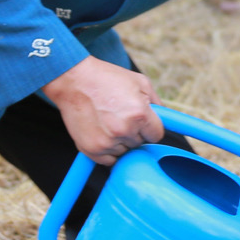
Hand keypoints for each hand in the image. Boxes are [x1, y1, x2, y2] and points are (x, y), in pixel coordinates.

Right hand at [41, 57, 161, 164]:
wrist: (74, 80)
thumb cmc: (107, 78)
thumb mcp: (140, 82)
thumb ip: (157, 103)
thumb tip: (166, 119)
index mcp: (139, 115)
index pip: (156, 135)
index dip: (150, 127)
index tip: (142, 121)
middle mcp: (124, 131)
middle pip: (140, 143)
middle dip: (134, 132)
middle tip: (120, 116)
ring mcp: (106, 142)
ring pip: (124, 152)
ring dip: (120, 141)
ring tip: (108, 121)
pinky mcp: (91, 149)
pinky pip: (109, 160)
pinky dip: (107, 150)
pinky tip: (101, 132)